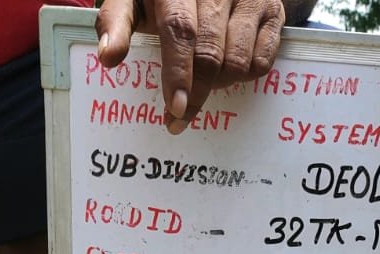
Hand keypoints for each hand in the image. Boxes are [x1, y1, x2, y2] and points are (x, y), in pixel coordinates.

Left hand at [96, 0, 285, 131]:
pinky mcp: (272, 9)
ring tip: (202, 82)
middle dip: (195, 93)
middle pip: (210, 53)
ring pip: (238, 62)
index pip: (180, 30)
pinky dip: (245, 75)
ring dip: (219, 84)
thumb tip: (107, 57)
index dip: (178, 71)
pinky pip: (261, 61)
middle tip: (179, 116)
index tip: (175, 107)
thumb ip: (115, 22)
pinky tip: (227, 69)